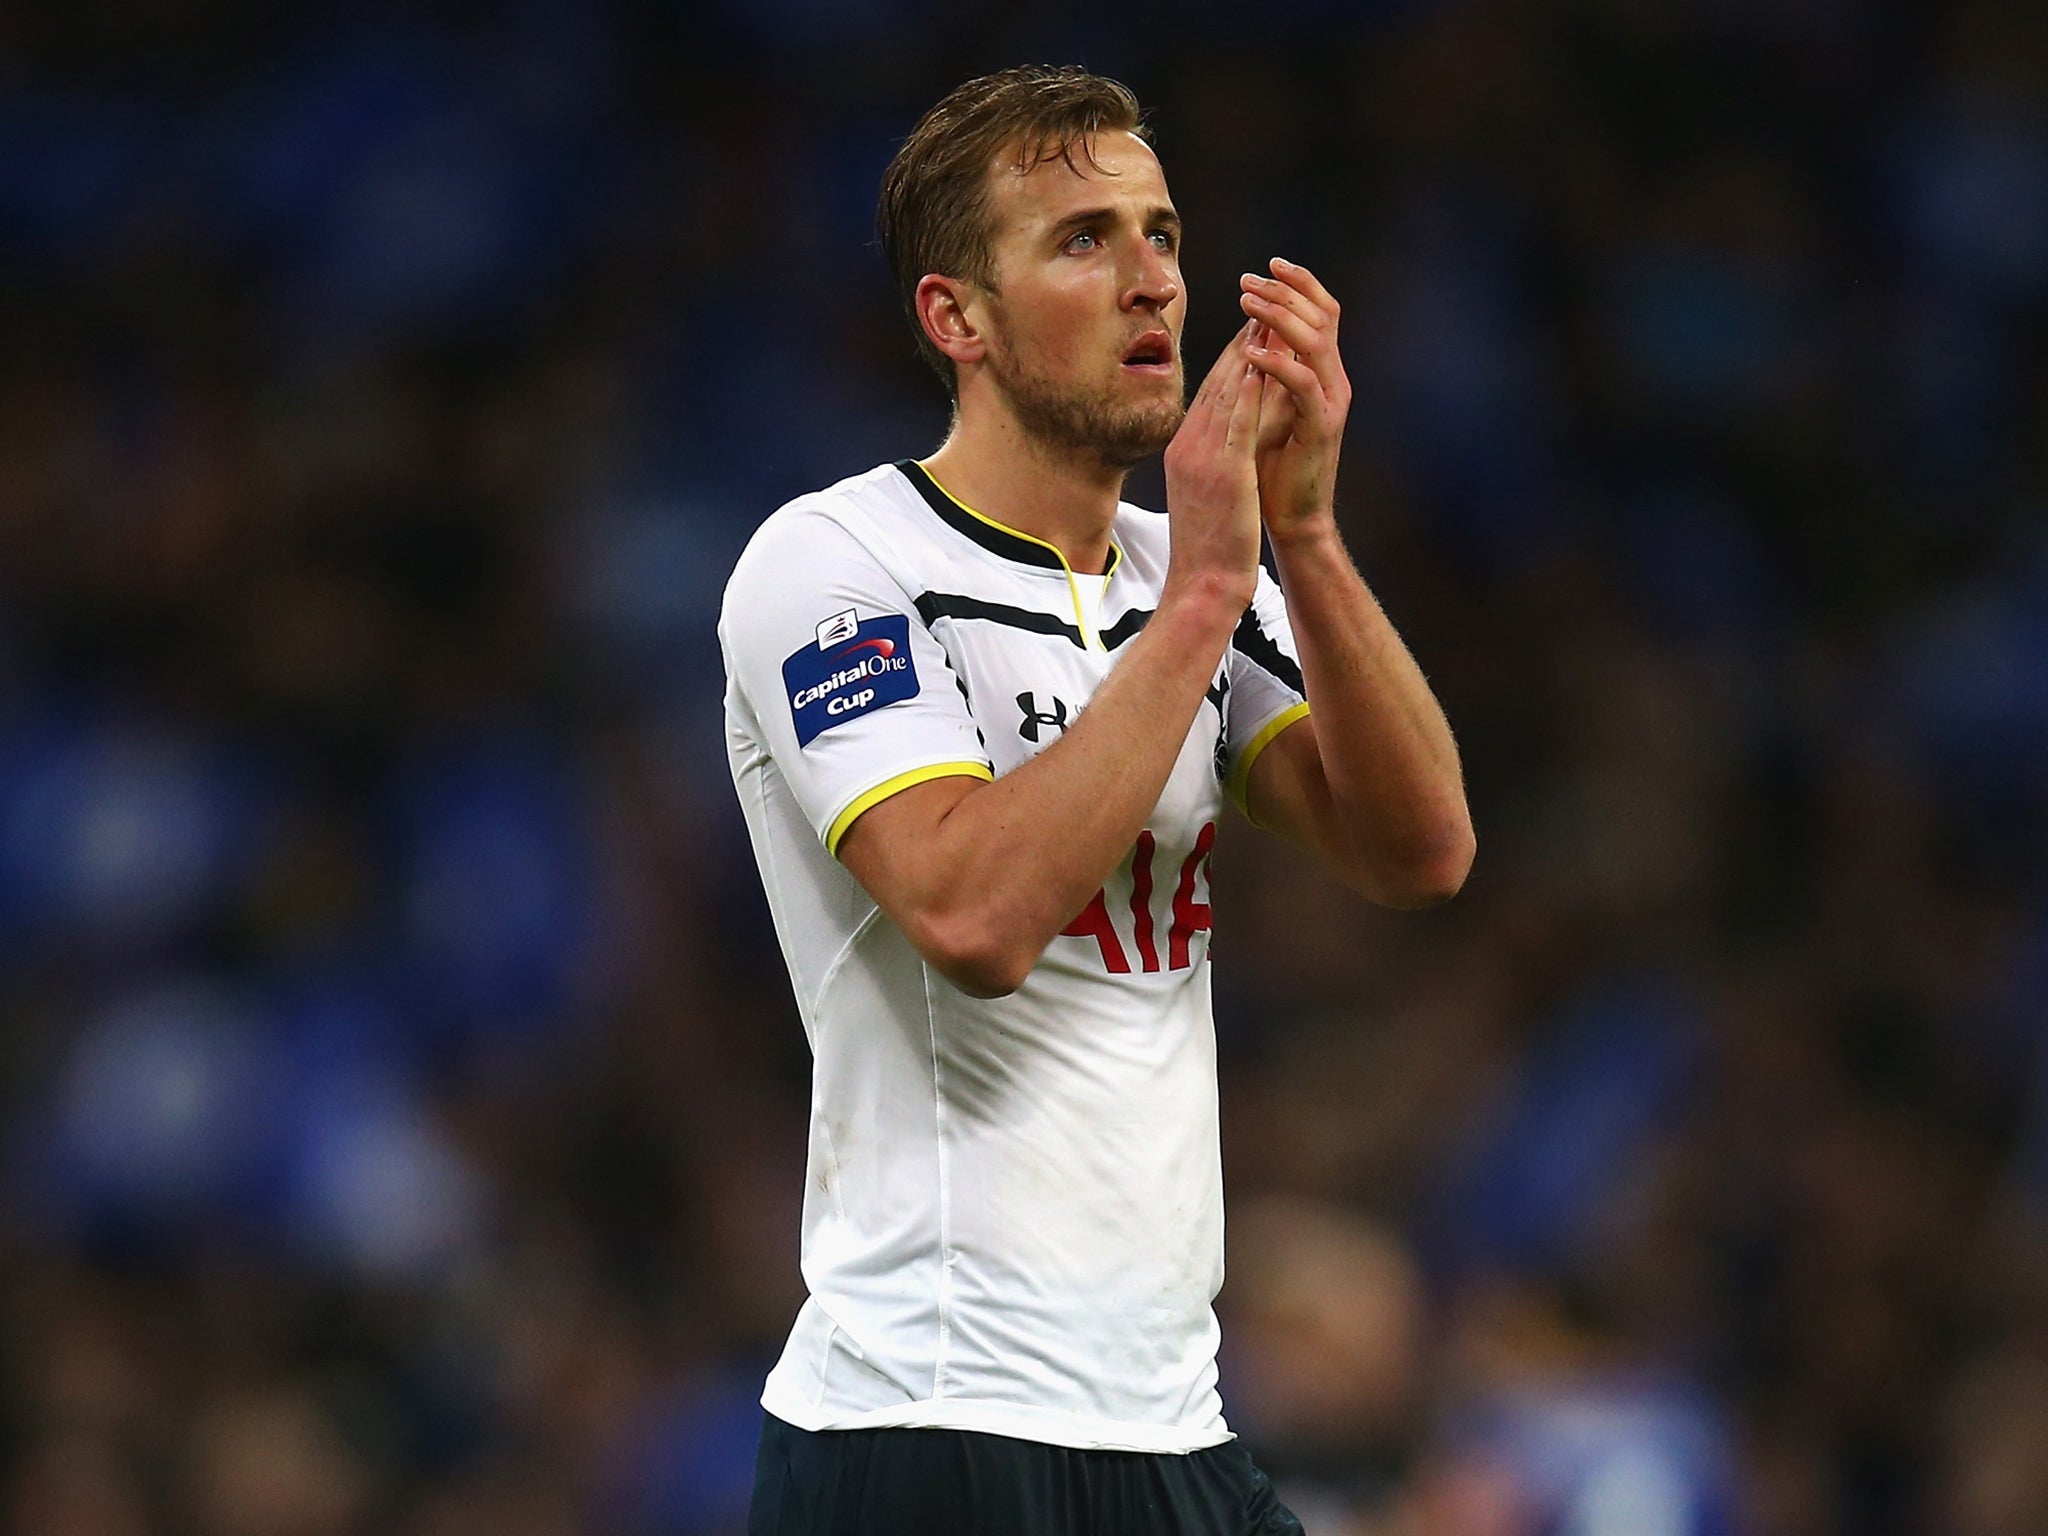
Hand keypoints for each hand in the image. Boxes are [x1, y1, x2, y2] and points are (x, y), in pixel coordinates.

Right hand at [1162, 319, 1265, 609]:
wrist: (1203, 585)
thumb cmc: (1209, 550)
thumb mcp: (1205, 496)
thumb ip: (1214, 463)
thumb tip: (1231, 442)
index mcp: (1183, 451)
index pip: (1210, 394)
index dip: (1231, 358)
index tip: (1251, 331)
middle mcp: (1188, 446)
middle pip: (1217, 384)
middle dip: (1241, 343)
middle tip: (1261, 307)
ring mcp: (1203, 456)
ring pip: (1227, 393)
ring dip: (1248, 352)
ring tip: (1267, 319)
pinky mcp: (1223, 470)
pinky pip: (1237, 420)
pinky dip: (1249, 387)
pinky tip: (1262, 361)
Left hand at [1239, 257, 1351, 544]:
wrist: (1292, 518)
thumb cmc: (1274, 468)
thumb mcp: (1268, 409)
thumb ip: (1268, 373)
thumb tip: (1253, 333)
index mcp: (1323, 374)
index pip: (1321, 314)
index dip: (1299, 285)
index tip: (1267, 266)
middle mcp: (1333, 382)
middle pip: (1322, 317)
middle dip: (1285, 293)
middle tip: (1248, 281)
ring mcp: (1331, 403)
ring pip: (1316, 343)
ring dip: (1279, 318)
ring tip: (1246, 303)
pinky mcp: (1321, 427)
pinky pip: (1303, 385)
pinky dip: (1276, 365)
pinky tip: (1250, 354)